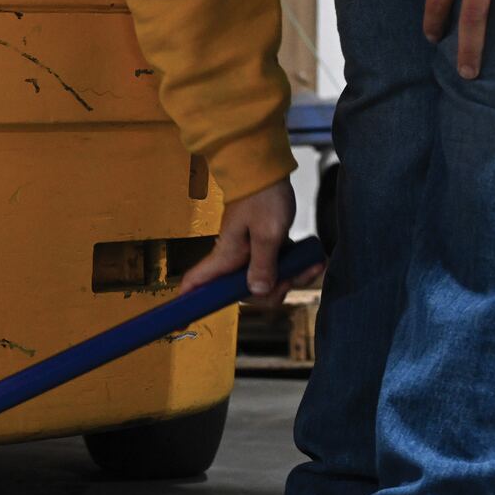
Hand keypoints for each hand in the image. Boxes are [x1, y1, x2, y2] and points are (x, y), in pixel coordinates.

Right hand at [181, 179, 319, 306]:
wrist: (265, 169)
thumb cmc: (263, 197)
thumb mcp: (268, 232)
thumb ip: (263, 264)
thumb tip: (257, 292)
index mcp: (225, 256)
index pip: (196, 284)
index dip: (187, 305)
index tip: (182, 325)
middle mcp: (233, 259)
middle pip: (245, 293)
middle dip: (275, 290)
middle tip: (295, 273)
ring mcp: (248, 254)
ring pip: (266, 281)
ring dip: (292, 276)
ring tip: (312, 263)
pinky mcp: (262, 248)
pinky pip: (276, 267)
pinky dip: (295, 266)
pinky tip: (311, 259)